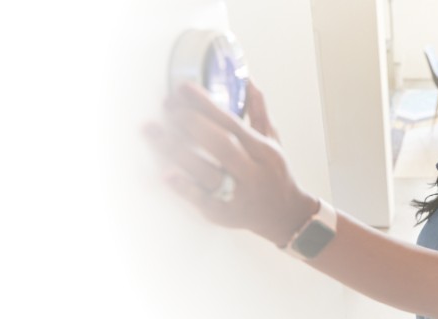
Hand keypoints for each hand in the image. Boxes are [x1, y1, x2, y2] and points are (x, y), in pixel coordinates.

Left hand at [143, 81, 316, 244]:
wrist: (285, 216)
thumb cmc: (274, 174)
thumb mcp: (272, 141)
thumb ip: (258, 111)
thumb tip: (248, 80)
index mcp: (263, 151)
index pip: (233, 124)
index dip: (207, 105)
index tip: (185, 89)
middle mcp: (252, 173)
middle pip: (222, 146)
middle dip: (193, 124)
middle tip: (170, 108)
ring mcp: (237, 195)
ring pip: (207, 172)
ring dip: (177, 150)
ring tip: (152, 131)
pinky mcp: (223, 214)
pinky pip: (202, 200)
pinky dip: (184, 188)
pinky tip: (166, 175)